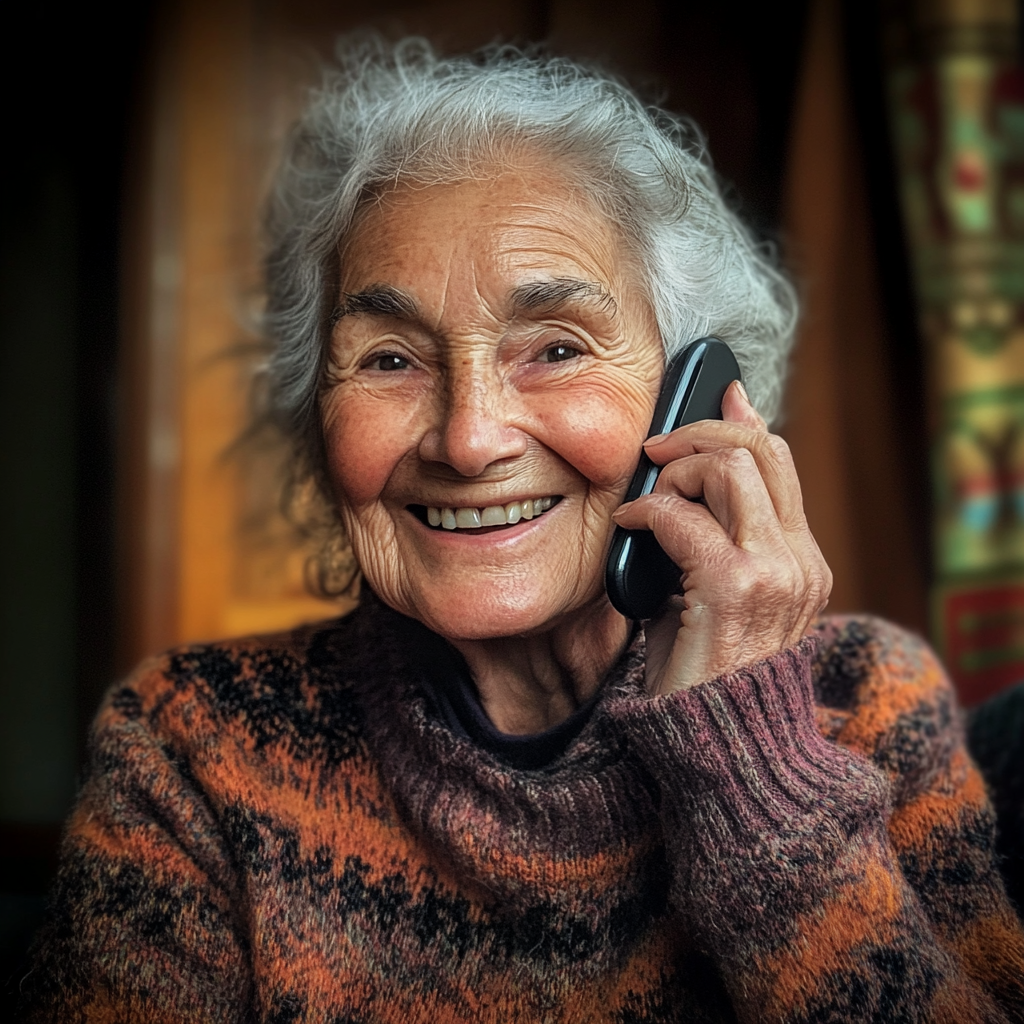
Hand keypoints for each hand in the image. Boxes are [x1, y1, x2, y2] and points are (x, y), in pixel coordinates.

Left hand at [611, 380, 830, 694]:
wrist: (720, 747)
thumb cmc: (705, 674)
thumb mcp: (715, 597)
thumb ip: (712, 540)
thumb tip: (681, 489)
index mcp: (801, 560)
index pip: (781, 462)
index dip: (744, 420)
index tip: (718, 394)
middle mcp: (799, 560)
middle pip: (760, 447)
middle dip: (700, 430)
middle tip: (657, 448)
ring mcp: (775, 571)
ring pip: (730, 464)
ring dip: (677, 466)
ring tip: (648, 496)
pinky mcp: (735, 586)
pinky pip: (681, 515)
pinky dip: (646, 510)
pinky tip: (628, 526)